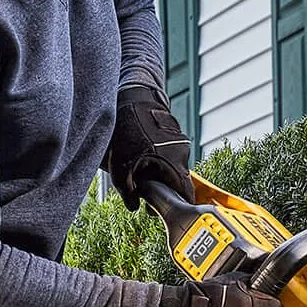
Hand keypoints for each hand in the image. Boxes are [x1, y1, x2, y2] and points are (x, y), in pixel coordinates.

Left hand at [106, 86, 191, 207]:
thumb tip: (133, 207)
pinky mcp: (174, 132)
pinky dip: (158, 155)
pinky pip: (168, 150)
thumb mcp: (120, 167)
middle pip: (176, 179)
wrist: (132, 97)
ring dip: (158, 168)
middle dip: (162, 185)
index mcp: (174, 164)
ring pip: (171, 163)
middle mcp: (182, 152)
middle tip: (143, 188)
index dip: (180, 203)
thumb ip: (127, 192)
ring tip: (138, 164)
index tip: (171, 210)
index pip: (187, 192)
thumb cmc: (127, 131)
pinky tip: (141, 150)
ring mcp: (180, 141)